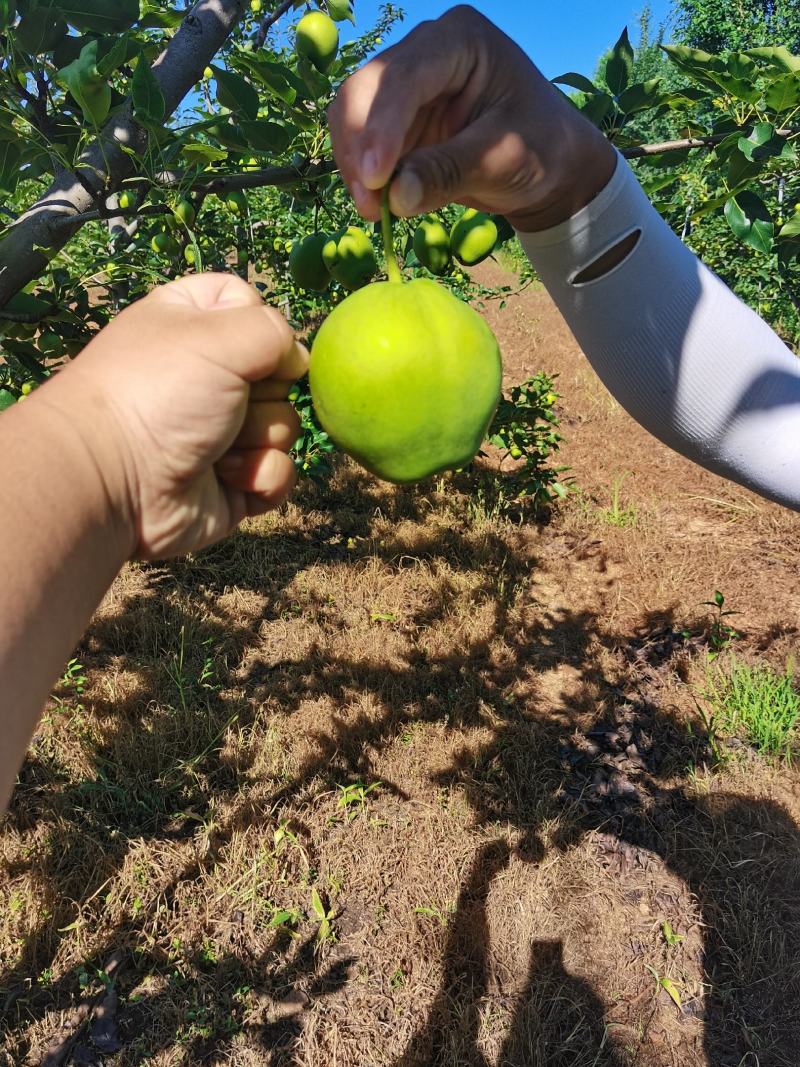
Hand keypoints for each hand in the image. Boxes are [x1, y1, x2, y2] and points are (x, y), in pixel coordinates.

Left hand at [46, 273, 306, 559]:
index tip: (253, 345)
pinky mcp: (234, 483)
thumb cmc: (159, 393)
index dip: (262, 324)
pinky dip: (261, 477)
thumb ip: (274, 330)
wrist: (114, 484)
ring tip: (218, 449)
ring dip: (260, 439)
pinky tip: (227, 478)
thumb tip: (297, 361)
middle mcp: (207, 377)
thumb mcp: (218, 336)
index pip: (247, 303)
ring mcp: (223, 433)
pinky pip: (278, 473)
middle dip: (267, 392)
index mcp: (191, 326)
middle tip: (231, 404)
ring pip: (284, 426)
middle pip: (278, 373)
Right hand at [328, 4, 616, 231]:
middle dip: (359, 147)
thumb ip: (450, 172)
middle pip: (365, 90)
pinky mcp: (395, 120)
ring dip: (355, 166)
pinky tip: (381, 203)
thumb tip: (396, 196)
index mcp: (460, 40)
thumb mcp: (503, 159)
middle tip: (371, 204)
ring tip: (377, 210)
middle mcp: (424, 51)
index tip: (376, 178)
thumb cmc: (540, 148)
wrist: (549, 164)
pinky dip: (363, 176)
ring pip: (352, 117)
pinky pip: (361, 144)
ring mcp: (405, 85)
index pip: (405, 76)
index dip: (382, 126)